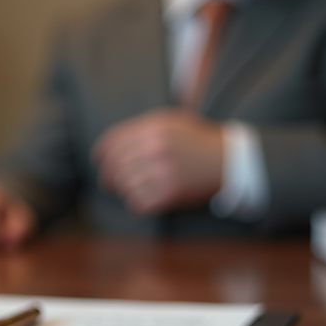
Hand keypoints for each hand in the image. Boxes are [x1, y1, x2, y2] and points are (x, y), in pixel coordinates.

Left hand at [91, 108, 224, 213]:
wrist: (228, 159)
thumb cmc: (196, 140)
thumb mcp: (171, 121)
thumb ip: (142, 128)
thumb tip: (110, 144)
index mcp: (154, 128)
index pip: (113, 141)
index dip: (100, 153)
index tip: (97, 161)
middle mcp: (157, 148)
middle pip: (115, 165)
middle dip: (106, 177)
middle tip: (106, 183)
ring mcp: (164, 171)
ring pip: (125, 185)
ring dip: (122, 191)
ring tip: (126, 191)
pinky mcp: (171, 192)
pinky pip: (139, 202)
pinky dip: (135, 204)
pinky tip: (139, 201)